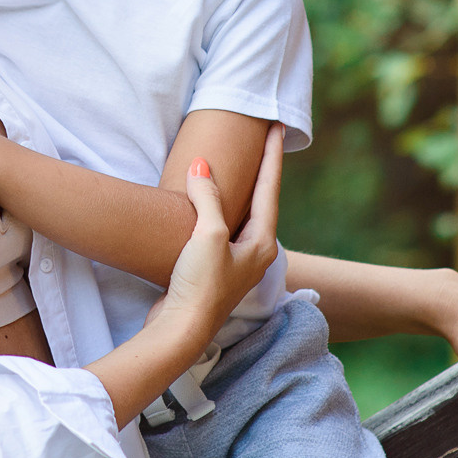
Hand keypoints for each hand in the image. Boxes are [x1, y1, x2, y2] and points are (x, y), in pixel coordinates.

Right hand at [155, 124, 282, 340]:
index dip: (272, 155)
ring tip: (239, 166)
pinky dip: (216, 208)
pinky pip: (218, 228)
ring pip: (240, 215)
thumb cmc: (201, 284)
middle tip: (263, 140)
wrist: (180, 329)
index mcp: (262, 243)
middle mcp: (253, 252)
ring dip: (239, 190)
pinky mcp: (212, 270)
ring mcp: (234, 262)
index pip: (270, 188)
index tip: (277, 128)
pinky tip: (205, 204)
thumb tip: (202, 167)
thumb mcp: (208, 235)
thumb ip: (208, 197)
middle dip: (262, 171)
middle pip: (261, 201)